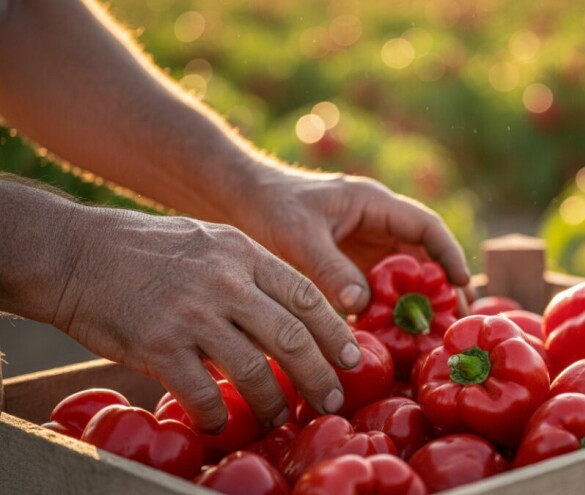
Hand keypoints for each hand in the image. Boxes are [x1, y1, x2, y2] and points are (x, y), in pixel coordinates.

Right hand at [52, 206, 359, 432]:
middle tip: (331, 400)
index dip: (335, 332)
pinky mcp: (158, 345)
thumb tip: (292, 312)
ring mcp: (191, 313)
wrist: (76, 253)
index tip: (352, 359)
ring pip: (253, 371)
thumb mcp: (210, 241)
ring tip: (277, 418)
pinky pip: (201, 392)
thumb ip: (250, 271)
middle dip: (318, 375)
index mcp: (242, 253)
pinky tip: (218, 422)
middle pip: (290, 337)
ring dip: (271, 403)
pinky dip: (216, 414)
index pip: (305, 296)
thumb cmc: (146, 249)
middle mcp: (224, 281)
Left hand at [232, 166, 471, 314]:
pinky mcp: (350, 268)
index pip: (425, 227)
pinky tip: (393, 339)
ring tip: (435, 336)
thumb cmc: (271, 206)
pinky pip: (378, 291)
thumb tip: (361, 305)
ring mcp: (365, 248)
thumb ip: (329, 268)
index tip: (461, 284)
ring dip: (419, 304)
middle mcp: (377, 226)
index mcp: (374, 204)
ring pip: (404, 277)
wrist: (240, 201)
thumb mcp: (299, 236)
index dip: (448, 254)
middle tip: (457, 321)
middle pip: (424, 256)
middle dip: (444, 287)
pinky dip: (388, 312)